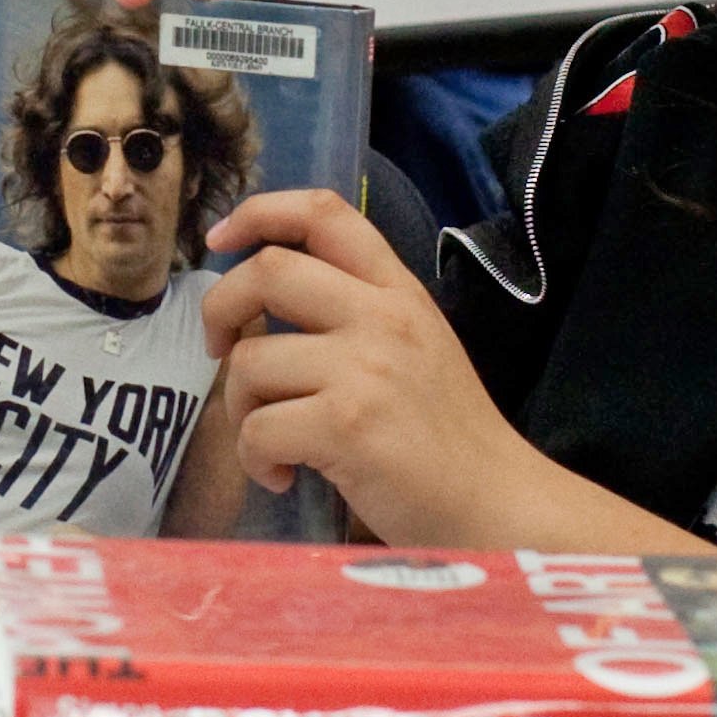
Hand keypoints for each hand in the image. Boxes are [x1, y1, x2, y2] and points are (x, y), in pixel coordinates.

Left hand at [198, 188, 551, 542]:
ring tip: (272, 442)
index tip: (221, 240)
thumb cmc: (451, 438)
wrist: (497, 503)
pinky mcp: (346, 425)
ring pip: (250, 361)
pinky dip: (254, 460)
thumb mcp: (419, 347)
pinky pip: (258, 429)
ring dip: (240, 408)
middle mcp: (383, 317)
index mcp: (399, 292)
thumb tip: (263, 313)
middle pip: (267, 271)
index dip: (259, 212)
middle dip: (219, 309)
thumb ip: (359, 316)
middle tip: (219, 351)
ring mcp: (365, 369)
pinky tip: (283, 476)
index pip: (326, 213)